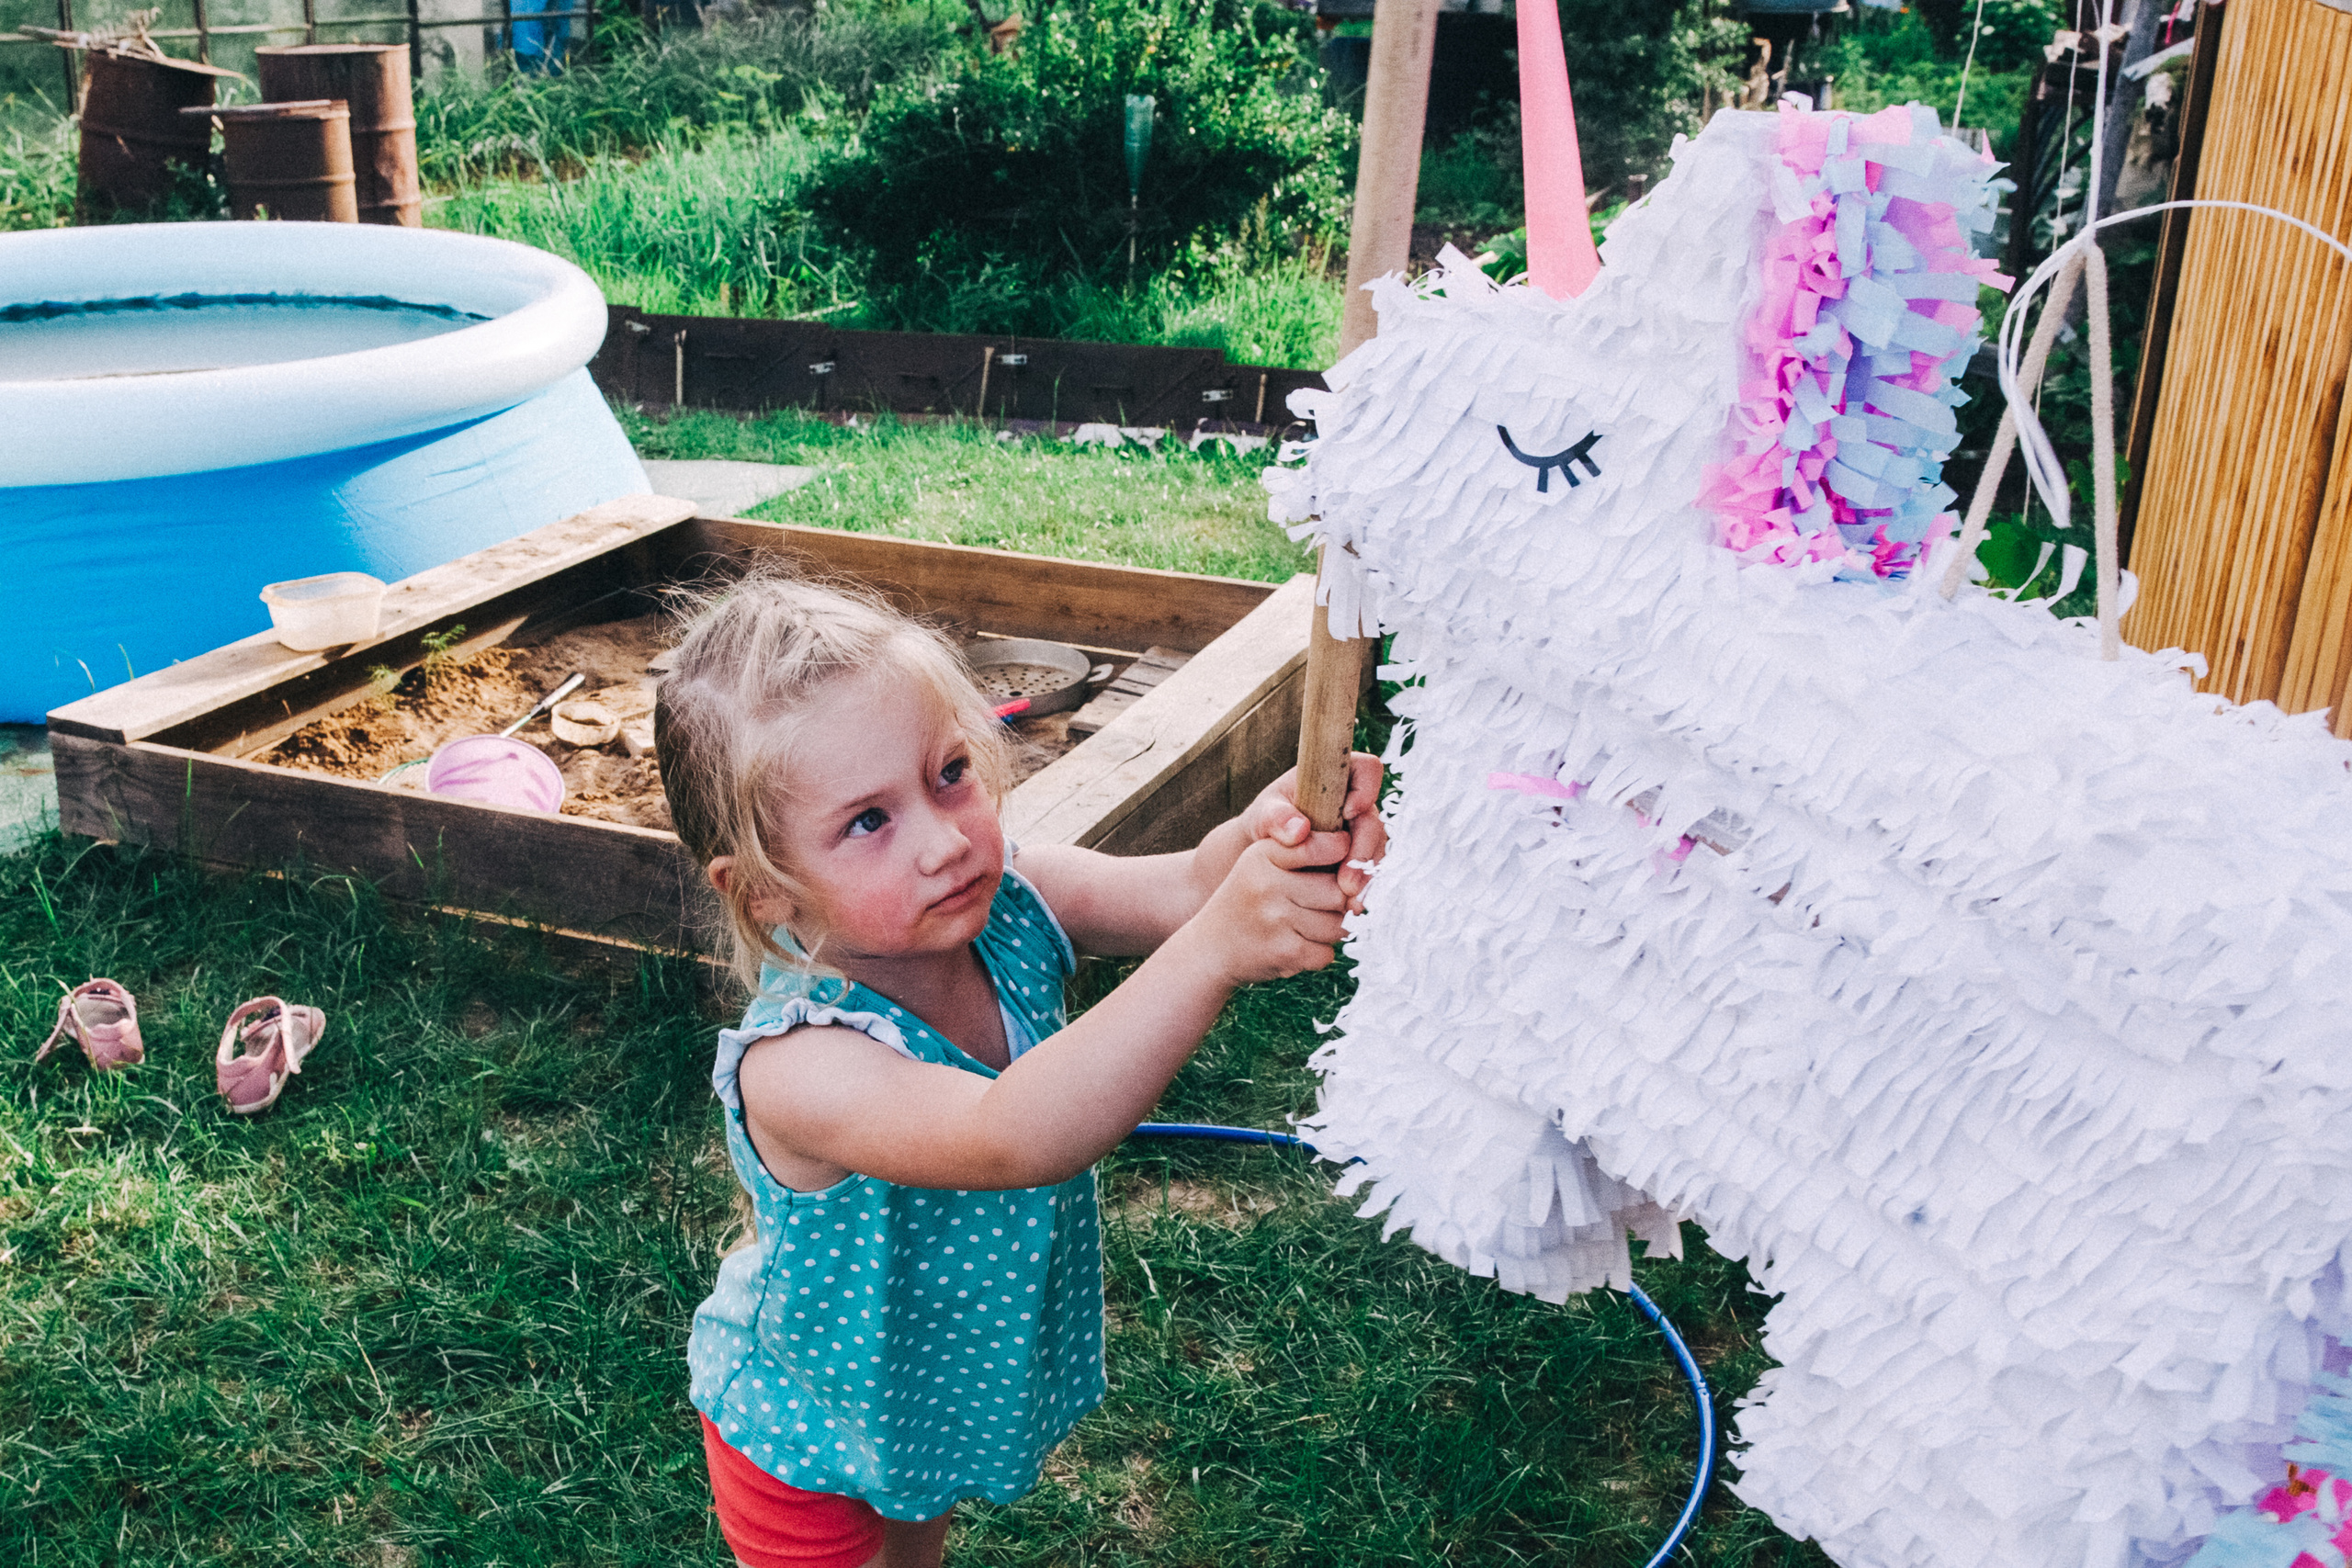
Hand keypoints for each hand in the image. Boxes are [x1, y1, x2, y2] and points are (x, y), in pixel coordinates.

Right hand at [1183, 824, 1352, 985]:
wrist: (1208, 949)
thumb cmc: (1249, 902)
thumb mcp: (1263, 864)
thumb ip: (1305, 855)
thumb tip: (1362, 879)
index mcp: (1264, 854)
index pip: (1326, 846)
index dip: (1343, 859)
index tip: (1339, 870)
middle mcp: (1268, 882)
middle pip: (1339, 891)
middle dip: (1338, 903)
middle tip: (1319, 908)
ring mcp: (1276, 918)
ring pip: (1338, 924)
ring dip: (1329, 931)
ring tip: (1305, 928)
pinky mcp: (1284, 951)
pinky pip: (1326, 953)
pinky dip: (1317, 954)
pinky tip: (1295, 947)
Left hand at [1239, 754, 1387, 908]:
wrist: (1265, 850)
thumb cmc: (1265, 821)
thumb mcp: (1264, 815)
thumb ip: (1276, 818)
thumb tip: (1299, 830)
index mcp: (1338, 776)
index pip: (1367, 770)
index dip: (1365, 789)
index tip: (1348, 813)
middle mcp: (1356, 801)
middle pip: (1374, 821)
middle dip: (1364, 853)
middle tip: (1348, 884)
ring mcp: (1360, 830)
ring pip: (1377, 850)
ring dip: (1366, 877)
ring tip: (1351, 903)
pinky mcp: (1360, 855)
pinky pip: (1371, 870)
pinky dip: (1363, 888)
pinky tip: (1352, 908)